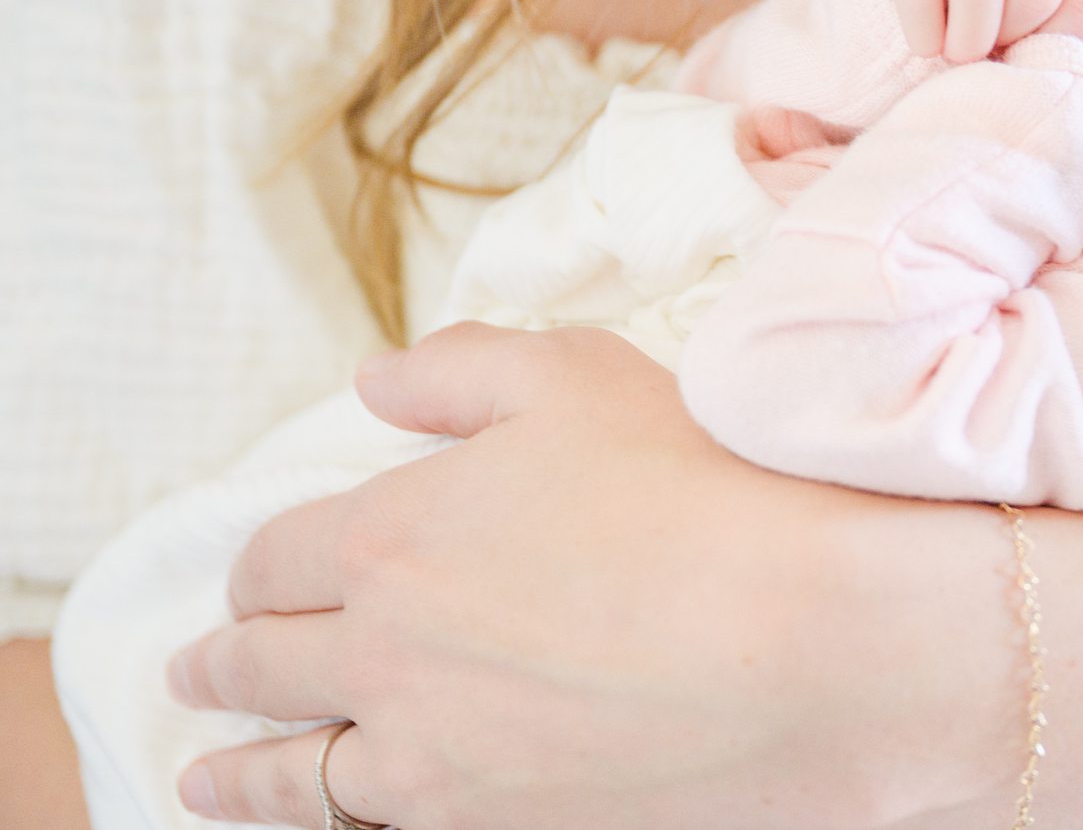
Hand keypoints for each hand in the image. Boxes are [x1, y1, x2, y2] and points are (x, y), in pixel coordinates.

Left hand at [162, 324, 1022, 829]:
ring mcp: (432, 754)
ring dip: (236, 767)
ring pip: (292, 773)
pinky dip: (321, 821)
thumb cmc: (704, 487)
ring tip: (206, 773)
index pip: (276, 555)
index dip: (263, 561)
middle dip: (222, 659)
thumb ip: (461, 371)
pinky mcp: (492, 823)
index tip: (261, 570)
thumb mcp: (579, 376)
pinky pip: (369, 827)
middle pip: (262, 663)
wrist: (812, 645)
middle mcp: (382, 652)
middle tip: (198, 667)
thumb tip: (377, 387)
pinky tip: (325, 819)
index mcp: (387, 533)